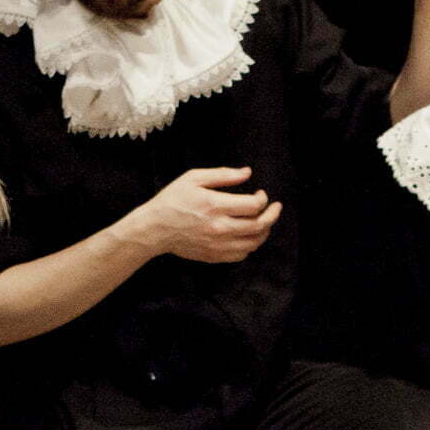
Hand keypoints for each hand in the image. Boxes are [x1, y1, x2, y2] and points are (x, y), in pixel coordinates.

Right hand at [123, 165, 282, 264]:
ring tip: (264, 222)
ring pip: (253, 243)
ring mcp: (218, 244)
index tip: (261, 194)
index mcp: (215, 205)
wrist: (154, 229)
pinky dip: (250, 246)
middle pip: (259, 226)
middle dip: (272, 215)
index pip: (253, 206)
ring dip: (264, 231)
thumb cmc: (172, 200)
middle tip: (275, 208)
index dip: (263, 199)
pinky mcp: (214, 256)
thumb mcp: (194, 178)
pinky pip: (241, 255)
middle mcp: (219, 227)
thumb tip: (247, 173)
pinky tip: (247, 236)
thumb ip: (223, 175)